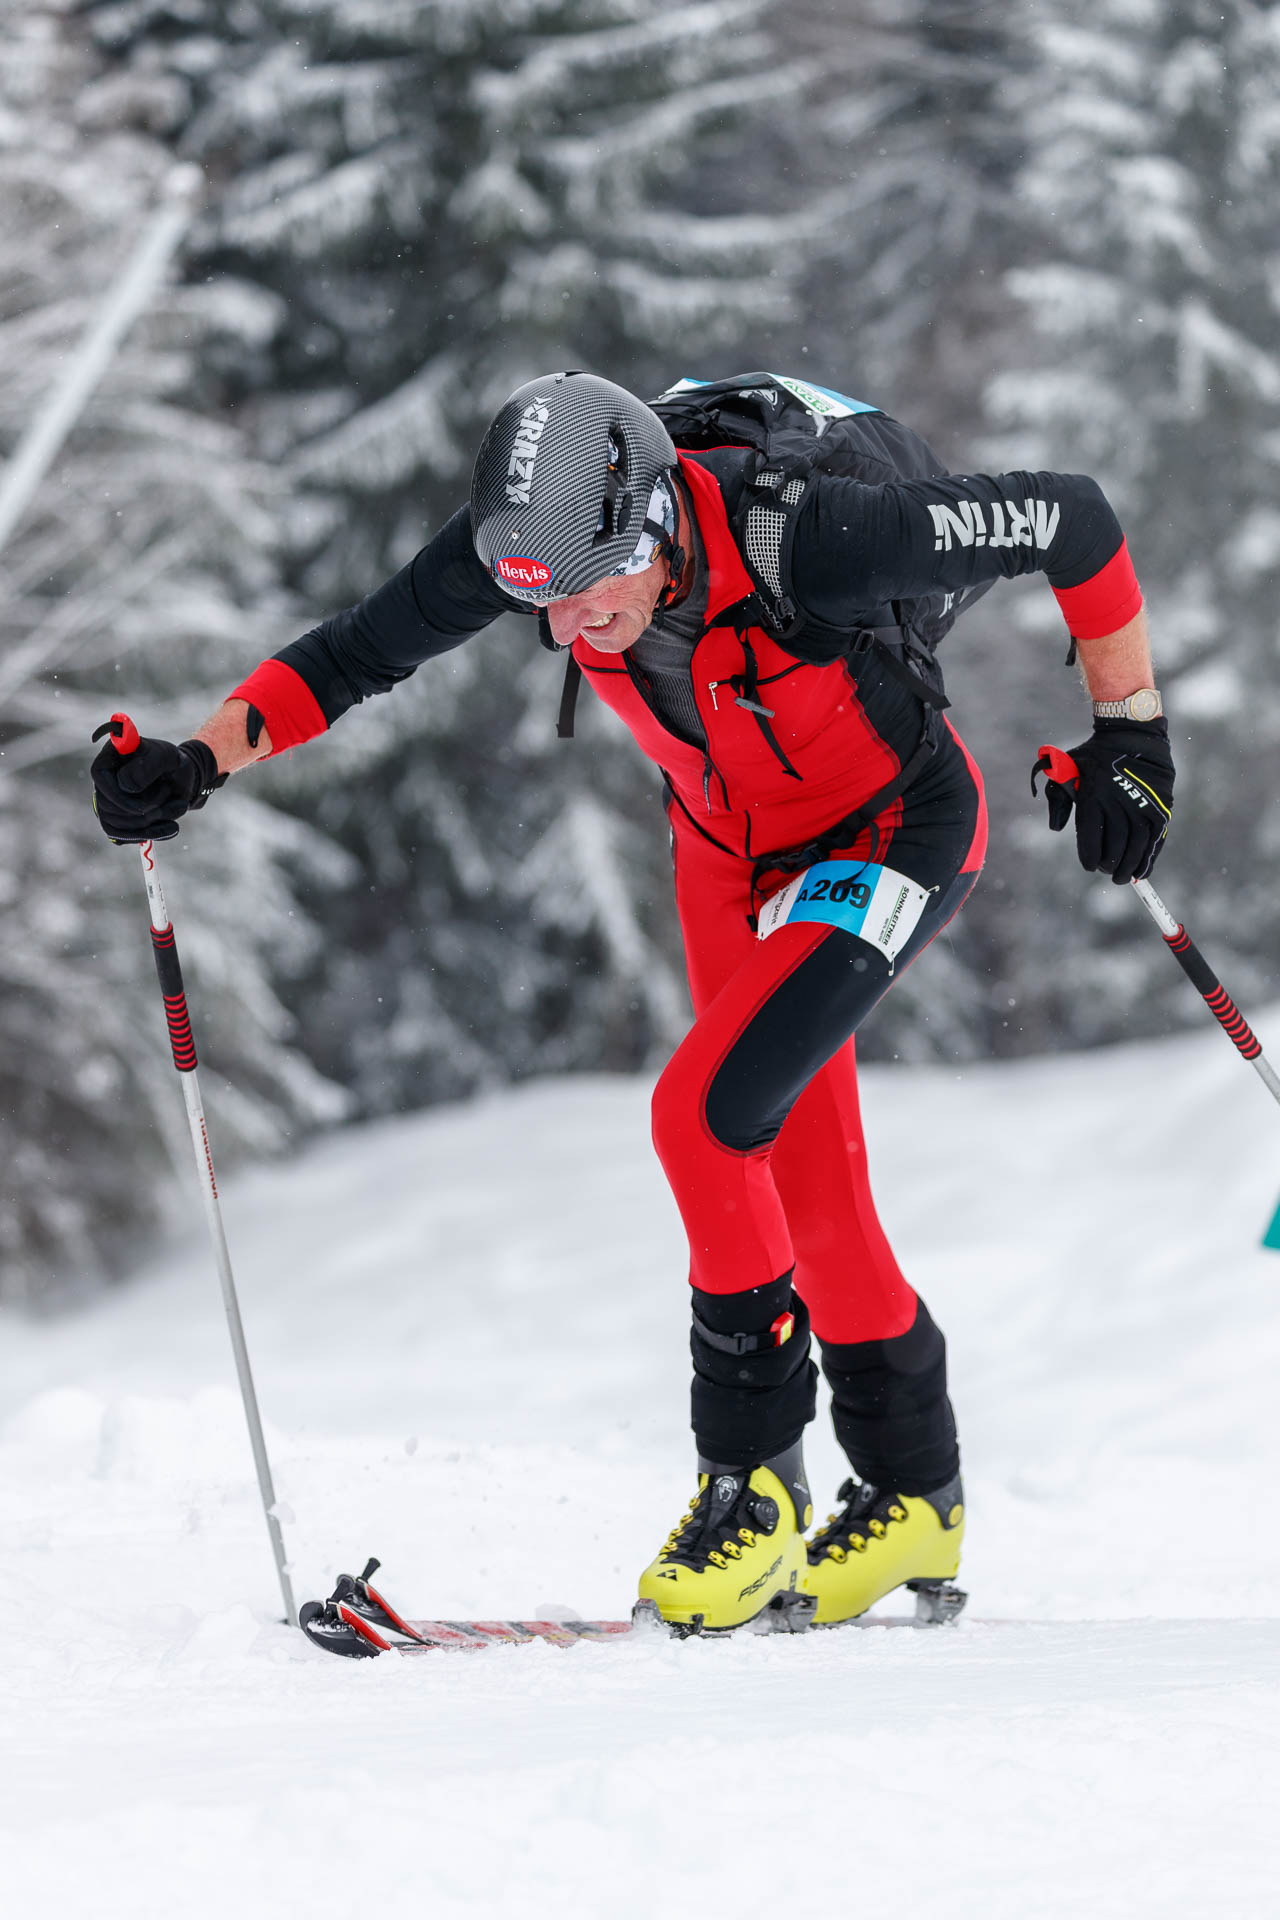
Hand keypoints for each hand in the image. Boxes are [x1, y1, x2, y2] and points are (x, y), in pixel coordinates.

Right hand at [90, 723, 224, 842]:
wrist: (180, 777)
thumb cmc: (170, 762)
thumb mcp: (167, 757)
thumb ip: (148, 766)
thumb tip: (125, 785)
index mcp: (109, 758)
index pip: (99, 776)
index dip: (119, 796)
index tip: (144, 807)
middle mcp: (103, 781)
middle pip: (108, 807)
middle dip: (144, 812)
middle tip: (178, 803)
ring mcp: (106, 803)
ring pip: (116, 825)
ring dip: (151, 824)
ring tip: (180, 806)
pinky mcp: (116, 821)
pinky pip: (122, 837)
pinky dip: (149, 835)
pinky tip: (171, 827)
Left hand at [1032, 717, 1173, 883]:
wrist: (1132, 734)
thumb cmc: (1092, 755)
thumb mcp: (1065, 770)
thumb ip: (1057, 800)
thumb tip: (1056, 829)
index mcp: (1092, 796)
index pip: (1089, 839)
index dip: (1089, 858)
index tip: (1089, 866)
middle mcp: (1117, 802)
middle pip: (1114, 847)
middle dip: (1110, 866)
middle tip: (1109, 873)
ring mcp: (1141, 804)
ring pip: (1136, 846)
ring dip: (1130, 867)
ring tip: (1124, 878)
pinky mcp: (1160, 805)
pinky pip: (1155, 838)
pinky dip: (1150, 857)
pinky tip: (1144, 869)